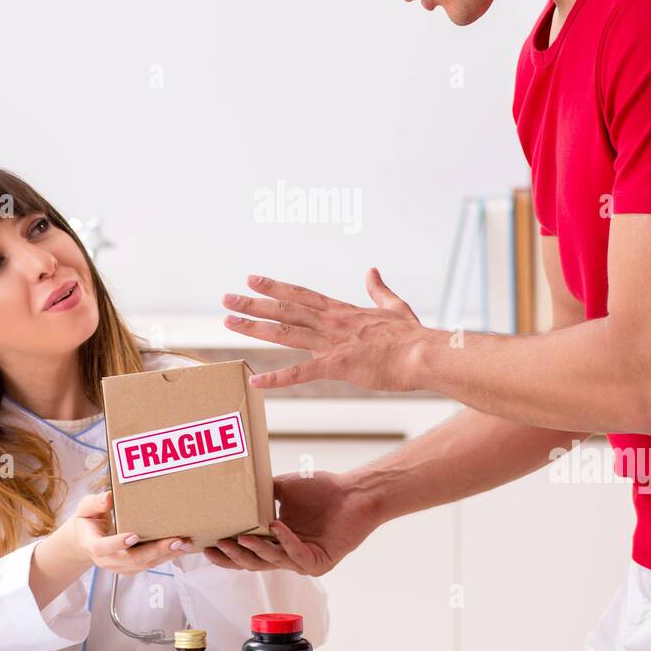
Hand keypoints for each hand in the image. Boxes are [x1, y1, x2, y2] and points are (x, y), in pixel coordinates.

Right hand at [65, 490, 191, 574]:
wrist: (83, 542)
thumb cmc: (87, 522)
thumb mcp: (85, 509)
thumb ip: (95, 503)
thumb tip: (108, 497)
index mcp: (92, 545)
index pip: (103, 548)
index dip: (117, 543)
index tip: (133, 536)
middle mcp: (107, 560)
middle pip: (131, 560)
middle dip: (155, 551)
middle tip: (175, 541)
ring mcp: (119, 567)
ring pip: (144, 565)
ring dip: (166, 555)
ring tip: (184, 544)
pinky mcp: (131, 568)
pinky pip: (150, 564)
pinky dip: (166, 557)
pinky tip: (180, 547)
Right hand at [201, 471, 379, 575]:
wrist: (354, 493)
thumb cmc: (322, 489)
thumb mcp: (283, 488)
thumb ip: (260, 494)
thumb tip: (233, 488)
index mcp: (275, 541)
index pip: (245, 551)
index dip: (225, 552)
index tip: (204, 546)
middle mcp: (287, 554)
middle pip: (253, 562)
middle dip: (233, 556)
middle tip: (216, 546)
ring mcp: (302, 561)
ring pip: (272, 560)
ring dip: (255, 549)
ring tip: (240, 537)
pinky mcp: (319, 562)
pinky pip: (297, 554)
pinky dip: (285, 540)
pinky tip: (276, 527)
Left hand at [221, 268, 432, 391]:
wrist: (424, 354)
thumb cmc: (413, 336)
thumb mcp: (395, 306)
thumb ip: (379, 290)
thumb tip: (372, 270)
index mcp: (342, 311)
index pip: (301, 295)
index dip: (275, 286)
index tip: (252, 279)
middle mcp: (331, 323)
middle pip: (285, 310)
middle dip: (253, 304)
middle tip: (226, 298)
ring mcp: (332, 343)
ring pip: (285, 332)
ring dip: (254, 328)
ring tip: (228, 322)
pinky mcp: (338, 365)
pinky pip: (301, 372)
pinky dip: (277, 377)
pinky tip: (256, 379)